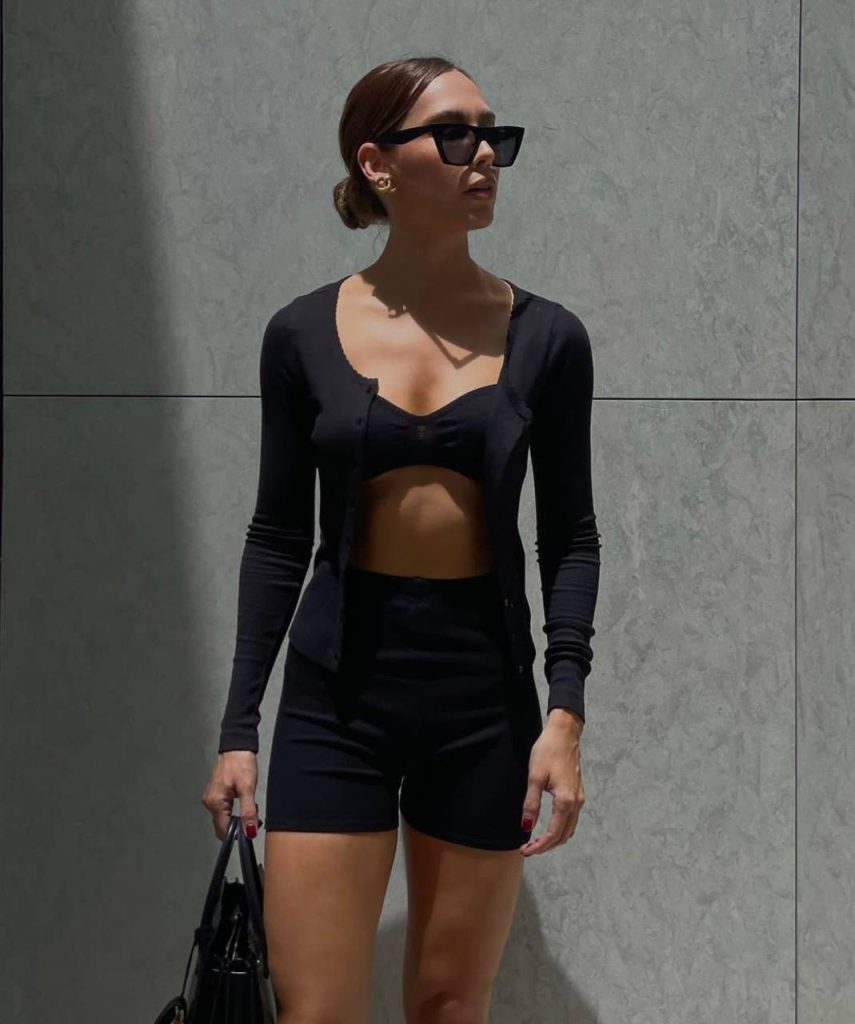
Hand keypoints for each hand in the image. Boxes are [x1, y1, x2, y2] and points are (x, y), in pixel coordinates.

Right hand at [201, 750, 259, 840]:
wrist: (237, 745)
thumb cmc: (241, 762)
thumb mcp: (248, 788)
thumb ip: (248, 811)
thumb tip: (249, 831)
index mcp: (215, 803)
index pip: (224, 830)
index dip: (239, 833)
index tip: (253, 828)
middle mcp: (210, 802)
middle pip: (224, 825)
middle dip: (240, 825)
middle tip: (255, 815)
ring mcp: (212, 797)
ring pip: (225, 817)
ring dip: (239, 817)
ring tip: (251, 805)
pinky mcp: (216, 793)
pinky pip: (225, 809)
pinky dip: (235, 809)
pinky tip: (245, 800)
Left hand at [519, 710, 584, 855]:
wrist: (564, 734)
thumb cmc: (548, 751)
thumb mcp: (535, 777)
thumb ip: (531, 804)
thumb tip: (526, 827)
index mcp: (565, 801)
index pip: (553, 833)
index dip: (540, 846)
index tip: (526, 851)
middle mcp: (576, 803)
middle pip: (564, 835)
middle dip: (547, 846)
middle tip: (528, 849)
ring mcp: (579, 798)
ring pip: (569, 828)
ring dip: (554, 838)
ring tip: (537, 841)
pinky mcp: (578, 792)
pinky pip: (571, 818)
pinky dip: (561, 828)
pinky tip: (549, 826)